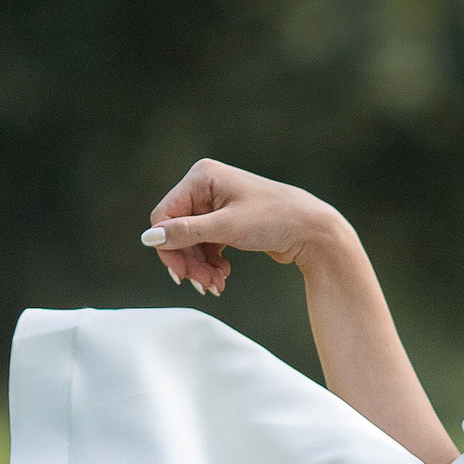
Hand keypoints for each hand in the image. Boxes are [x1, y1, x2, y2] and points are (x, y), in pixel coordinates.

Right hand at [142, 159, 351, 300]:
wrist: (314, 231)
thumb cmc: (275, 220)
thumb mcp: (228, 227)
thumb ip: (187, 233)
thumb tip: (149, 238)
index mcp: (202, 177)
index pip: (165, 215)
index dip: (168, 247)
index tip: (181, 275)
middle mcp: (206, 186)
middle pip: (177, 231)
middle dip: (189, 261)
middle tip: (203, 286)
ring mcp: (216, 205)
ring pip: (191, 242)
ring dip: (200, 267)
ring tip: (216, 286)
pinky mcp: (226, 222)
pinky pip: (206, 246)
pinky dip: (211, 264)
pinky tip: (223, 277)